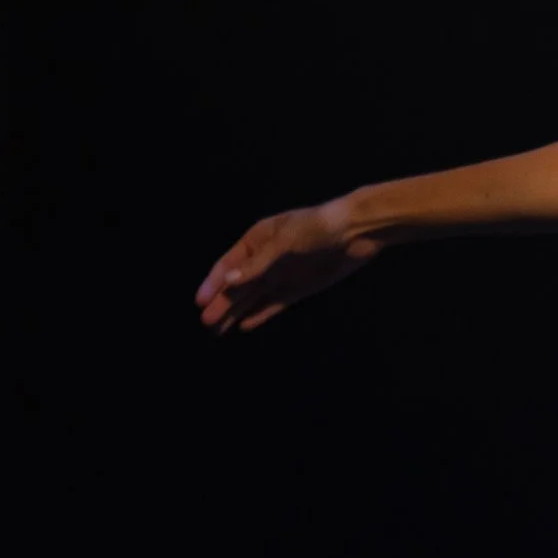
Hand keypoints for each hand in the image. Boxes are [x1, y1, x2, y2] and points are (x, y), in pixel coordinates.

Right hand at [195, 200, 379, 333]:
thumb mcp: (285, 242)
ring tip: (216, 331)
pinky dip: (260, 315)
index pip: (228, 265)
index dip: (213, 283)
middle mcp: (265, 259)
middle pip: (238, 285)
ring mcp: (281, 274)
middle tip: (206, 323)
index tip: (200, 302)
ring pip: (252, 297)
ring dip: (235, 312)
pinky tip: (244, 326)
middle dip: (221, 303)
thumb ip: (258, 264)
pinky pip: (273, 304)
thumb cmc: (317, 227)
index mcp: (256, 240)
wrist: (357, 231)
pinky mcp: (298, 288)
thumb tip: (229, 280)